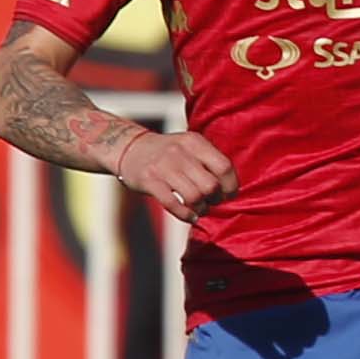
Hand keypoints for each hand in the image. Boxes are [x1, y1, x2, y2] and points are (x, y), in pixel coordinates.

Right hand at [114, 129, 236, 222]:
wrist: (128, 148)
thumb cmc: (168, 153)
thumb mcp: (189, 147)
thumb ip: (209, 161)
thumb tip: (230, 189)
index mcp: (194, 142)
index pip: (224, 166)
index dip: (231, 185)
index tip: (228, 194)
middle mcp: (179, 152)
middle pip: (211, 185)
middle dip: (216, 199)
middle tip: (212, 201)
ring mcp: (163, 167)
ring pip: (194, 196)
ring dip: (201, 208)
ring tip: (200, 208)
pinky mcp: (148, 181)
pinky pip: (173, 204)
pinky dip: (186, 215)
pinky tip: (191, 216)